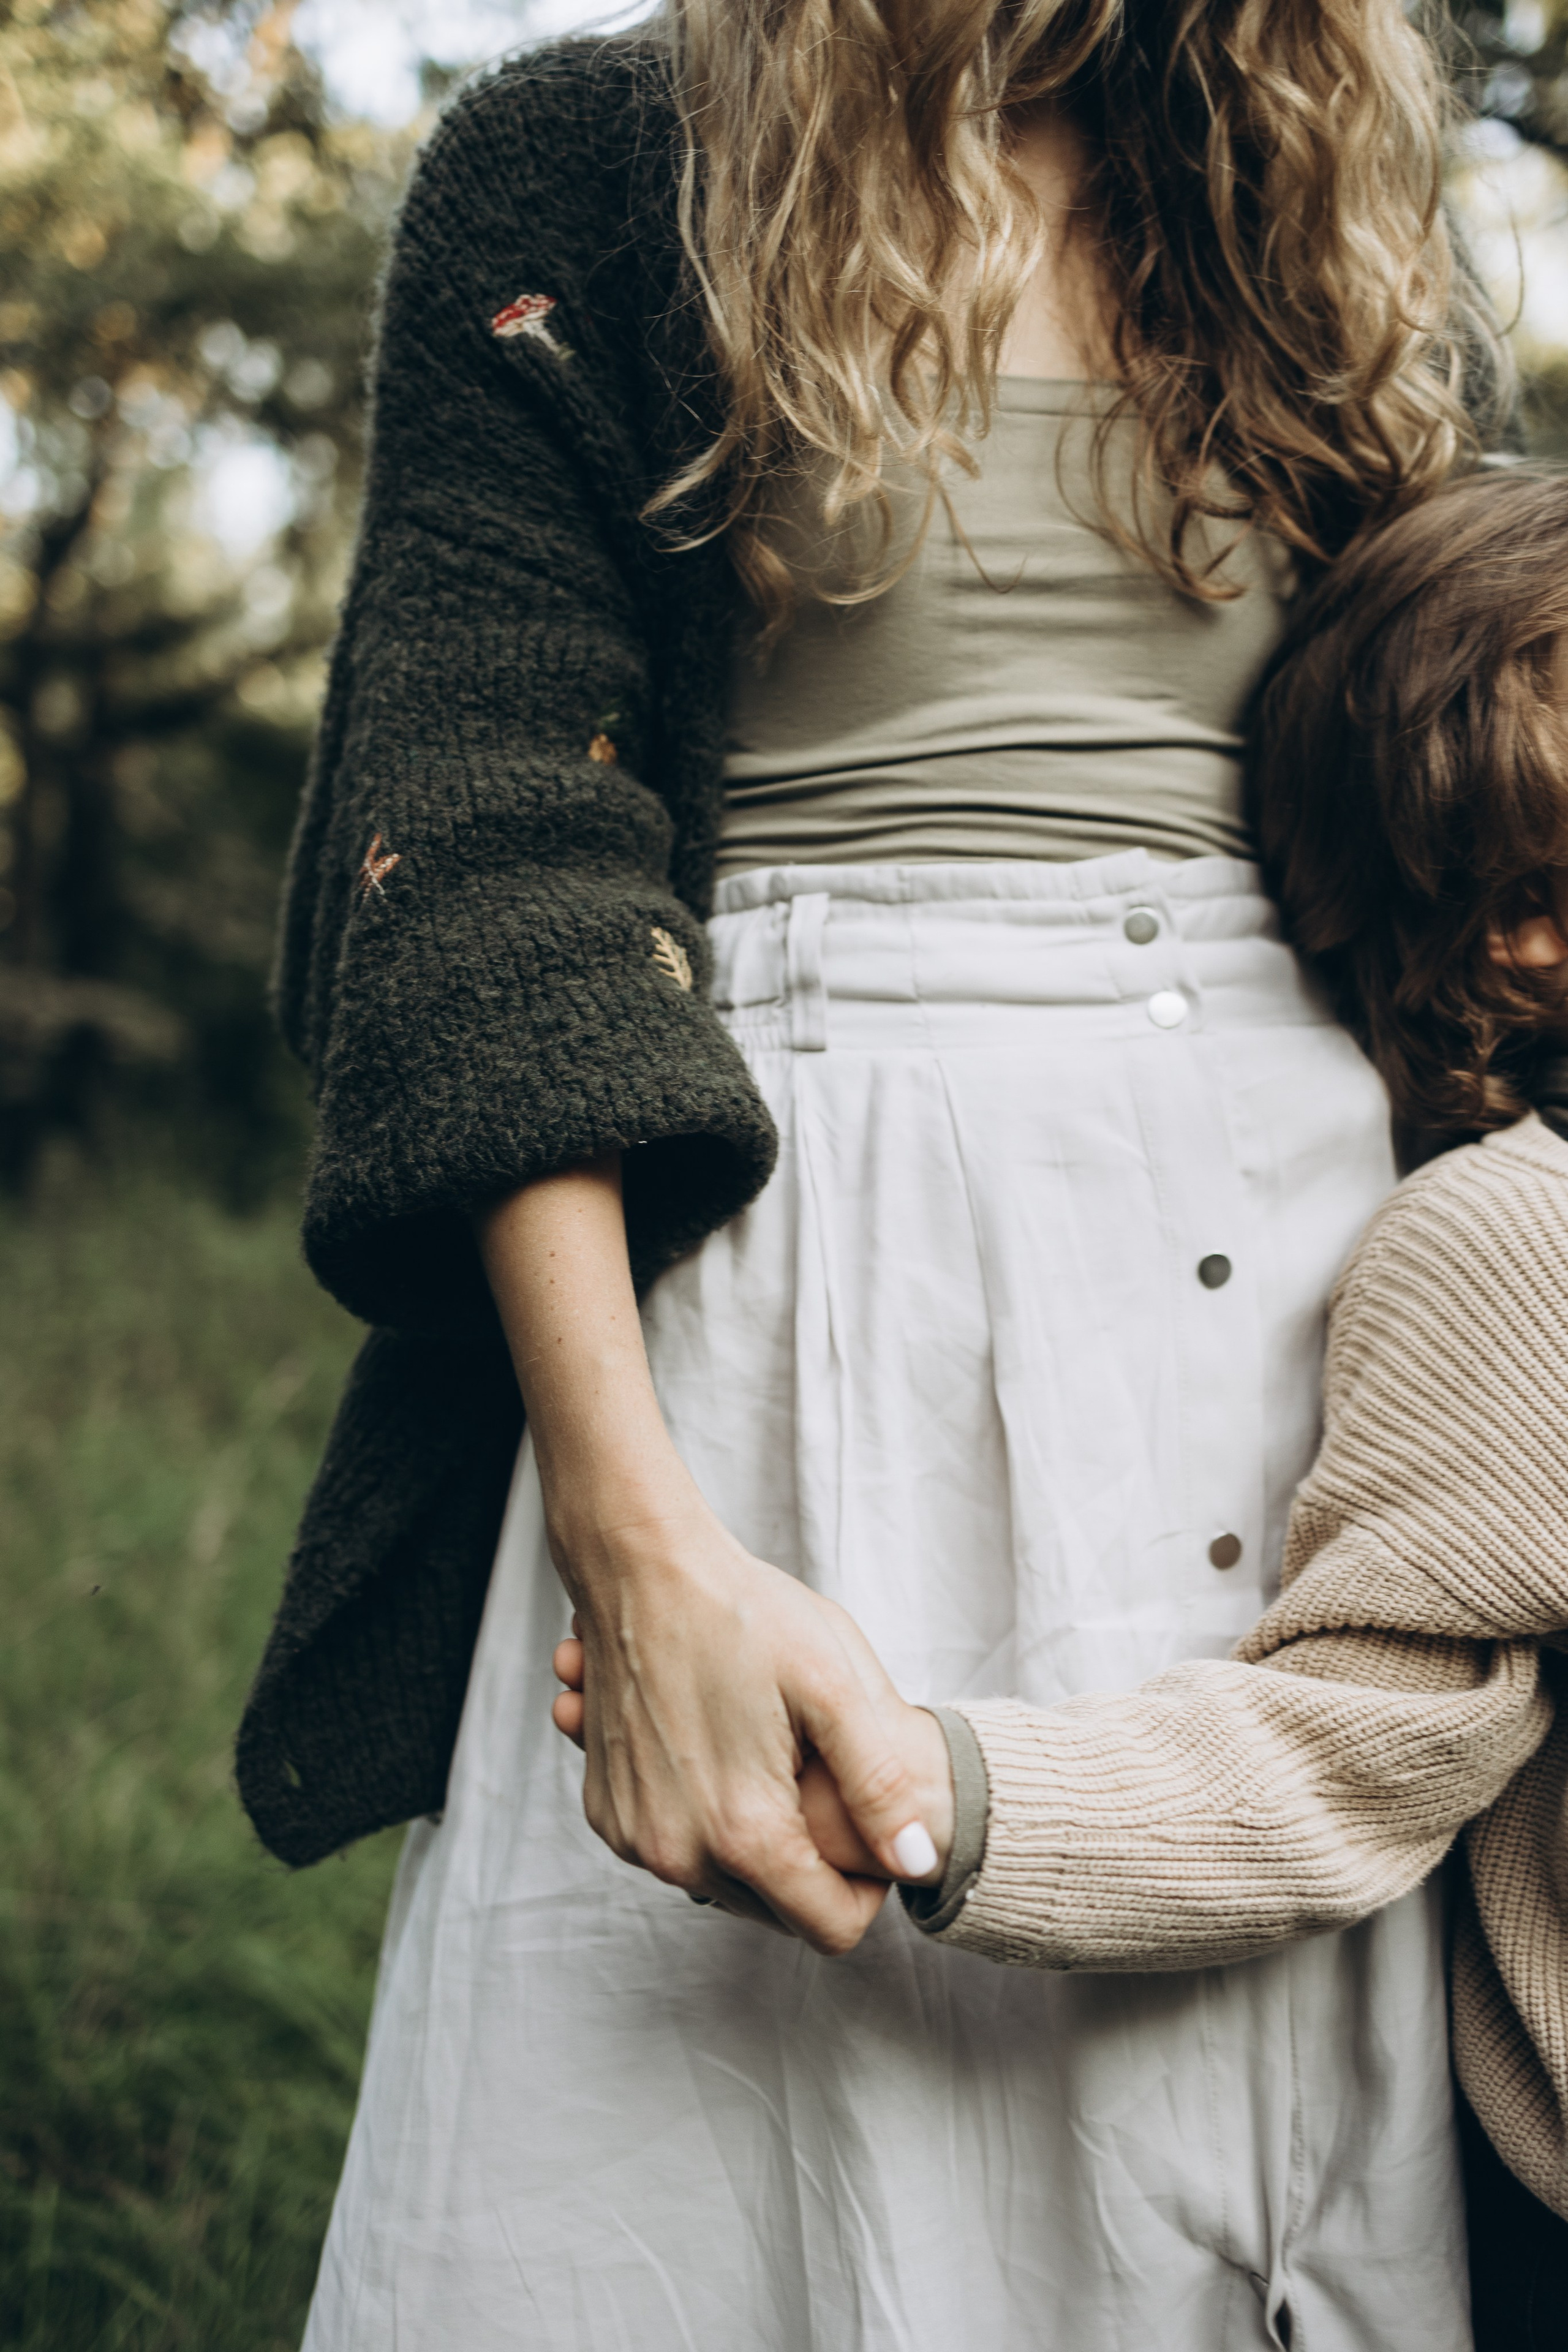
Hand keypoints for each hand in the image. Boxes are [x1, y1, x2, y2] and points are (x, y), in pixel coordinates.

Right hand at [552, 1555, 955, 1922]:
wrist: (640, 1566)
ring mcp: (634, 1838)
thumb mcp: (834, 1685)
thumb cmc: (743, 1613)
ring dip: (756, 1841)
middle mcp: (677, 1855)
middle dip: (810, 1860)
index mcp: (743, 1834)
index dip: (868, 1883)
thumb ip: (880, 1784)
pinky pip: (679, 1851)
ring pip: (728, 1886)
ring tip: (764, 1753)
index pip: (832, 1928)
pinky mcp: (607, 1814)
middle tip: (812, 1769)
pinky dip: (705, 1819)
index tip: (865, 1816)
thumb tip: (917, 1864)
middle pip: (779, 1911)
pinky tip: (714, 1750)